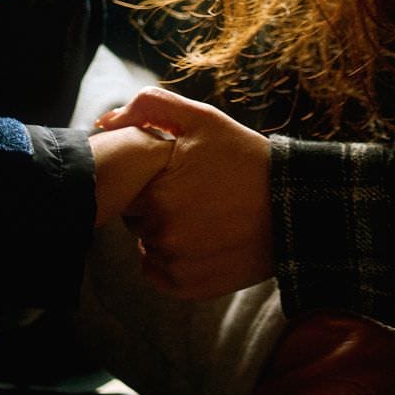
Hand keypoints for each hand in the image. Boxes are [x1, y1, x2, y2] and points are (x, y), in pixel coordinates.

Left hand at [97, 86, 273, 297]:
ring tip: (199, 215)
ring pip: (147, 243)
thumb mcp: (202, 120)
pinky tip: (199, 239)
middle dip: (153, 204)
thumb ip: (150, 108)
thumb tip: (104, 121)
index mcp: (157, 188)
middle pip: (134, 216)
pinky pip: (158, 272)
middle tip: (189, 193)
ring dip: (163, 231)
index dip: (146, 177)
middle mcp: (160, 229)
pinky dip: (171, 259)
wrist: (290, 207)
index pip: (125, 185)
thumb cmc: (244, 158)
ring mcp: (174, 261)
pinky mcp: (187, 286)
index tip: (172, 173)